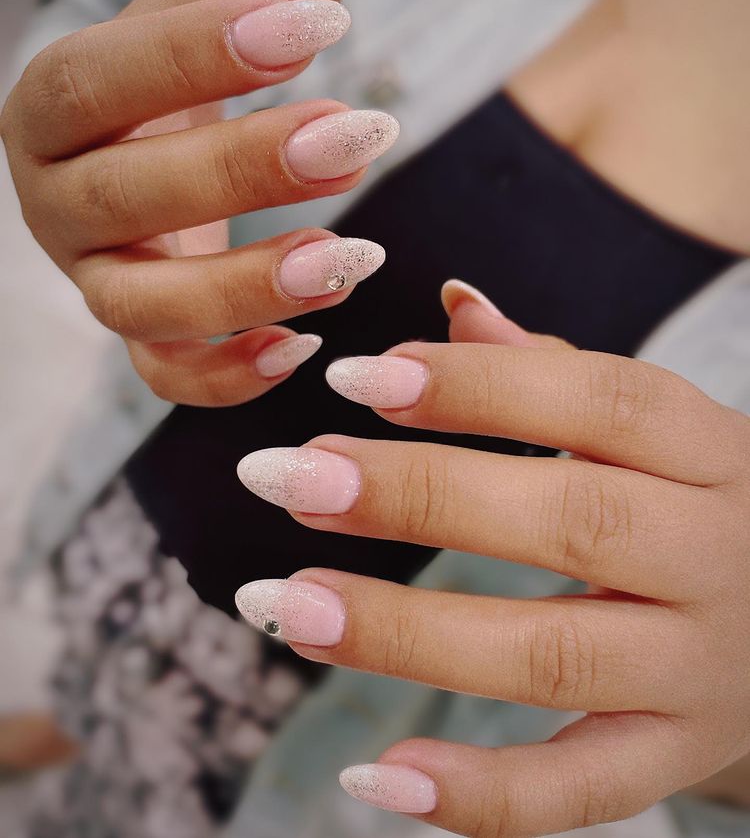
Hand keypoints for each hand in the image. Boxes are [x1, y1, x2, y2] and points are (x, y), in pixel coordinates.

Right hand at [1, 0, 397, 405]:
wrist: (134, 158)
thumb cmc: (162, 86)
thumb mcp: (190, 23)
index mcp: (49, 112)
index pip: (98, 80)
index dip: (198, 54)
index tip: (318, 28)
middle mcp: (55, 203)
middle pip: (127, 196)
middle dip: (246, 169)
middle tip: (356, 137)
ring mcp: (92, 281)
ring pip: (143, 305)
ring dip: (249, 286)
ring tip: (352, 256)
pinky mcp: (138, 340)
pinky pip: (166, 377)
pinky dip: (230, 378)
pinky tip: (305, 346)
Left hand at [234, 279, 749, 835]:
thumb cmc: (693, 501)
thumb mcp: (655, 431)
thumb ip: (552, 370)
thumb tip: (456, 303)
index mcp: (710, 451)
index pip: (602, 400)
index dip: (479, 386)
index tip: (357, 376)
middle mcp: (715, 554)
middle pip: (572, 521)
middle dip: (420, 496)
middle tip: (293, 478)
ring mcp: (701, 668)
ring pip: (554, 655)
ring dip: (407, 633)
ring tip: (283, 605)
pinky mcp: (676, 753)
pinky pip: (583, 791)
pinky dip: (481, 794)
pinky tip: (375, 775)